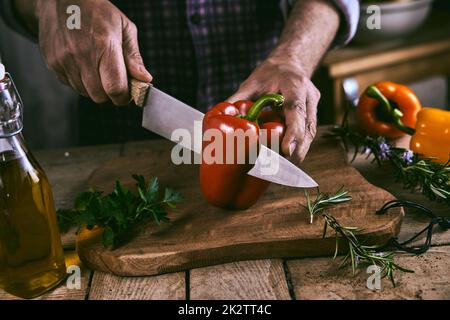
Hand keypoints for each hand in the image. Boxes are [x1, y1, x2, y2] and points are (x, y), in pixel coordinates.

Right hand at [31, 0, 151, 104]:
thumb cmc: (98, 12)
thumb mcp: (124, 28)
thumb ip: (134, 57)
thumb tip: (144, 79)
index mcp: (104, 46)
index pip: (115, 88)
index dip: (124, 96)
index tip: (128, 92)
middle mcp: (81, 55)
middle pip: (100, 96)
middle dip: (110, 93)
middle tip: (113, 79)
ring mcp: (64, 60)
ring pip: (85, 93)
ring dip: (94, 87)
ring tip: (97, 67)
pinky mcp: (52, 63)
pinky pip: (71, 85)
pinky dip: (80, 81)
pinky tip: (83, 64)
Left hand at [228, 57, 319, 164]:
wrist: (290, 63)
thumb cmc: (269, 73)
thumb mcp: (251, 83)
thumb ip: (237, 100)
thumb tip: (216, 118)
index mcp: (293, 84)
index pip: (296, 109)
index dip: (293, 131)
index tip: (287, 150)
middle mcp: (308, 95)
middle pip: (308, 126)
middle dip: (298, 148)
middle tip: (283, 164)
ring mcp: (313, 105)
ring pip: (310, 132)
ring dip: (300, 150)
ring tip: (286, 166)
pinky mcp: (313, 113)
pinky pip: (308, 132)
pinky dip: (299, 145)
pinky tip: (288, 157)